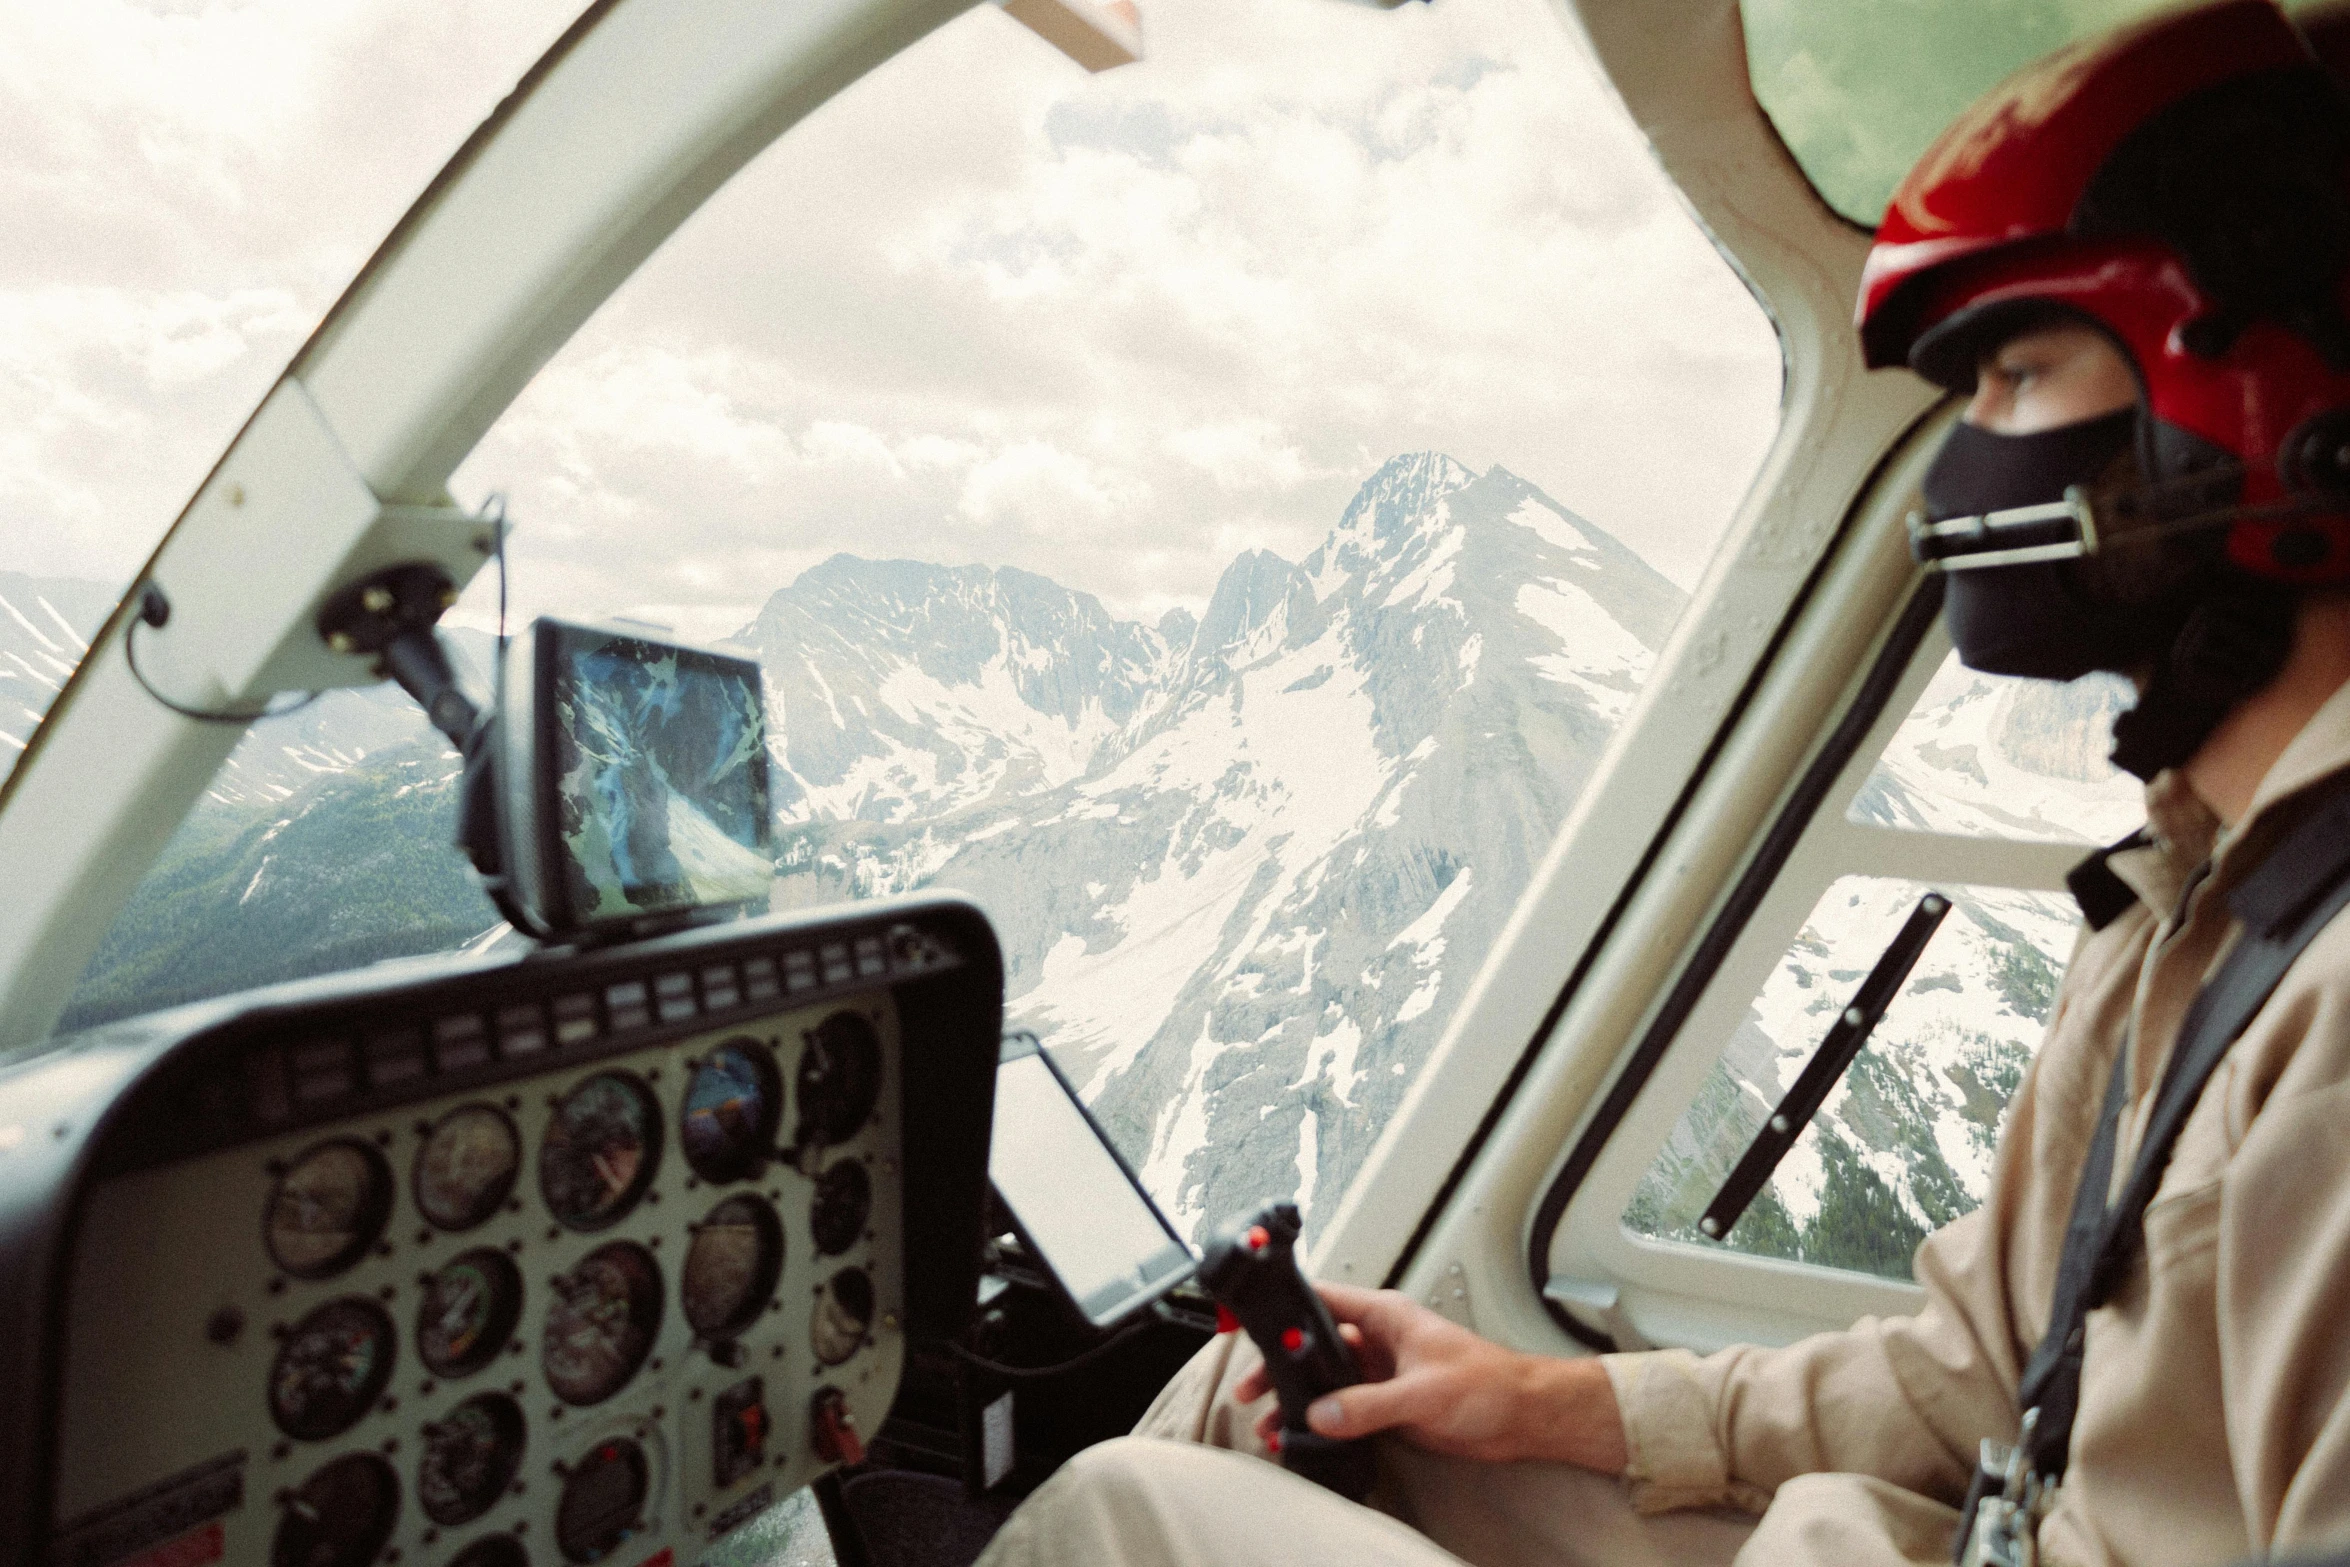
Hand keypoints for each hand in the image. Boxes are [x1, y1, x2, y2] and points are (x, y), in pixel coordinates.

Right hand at [1232, 1281, 1628, 1471]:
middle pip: (1315, 1345)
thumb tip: (1322, 1413)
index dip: (1287, 1309)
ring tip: (1269, 1423)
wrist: (1522, 1417)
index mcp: (1386, 1316)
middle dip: (1281, 1366)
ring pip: (1326, 1381)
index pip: (1324, 1300)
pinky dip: (1322, 1421)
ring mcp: (1381, 1373)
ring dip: (1299, 1399)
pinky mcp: (1388, 1404)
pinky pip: (1344, 1409)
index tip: (1254, 1323)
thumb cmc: (1490, 1382)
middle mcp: (1378, 1341)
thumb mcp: (1423, 1391)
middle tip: (1251, 1388)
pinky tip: (1306, 1436)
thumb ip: (1368, 1403)